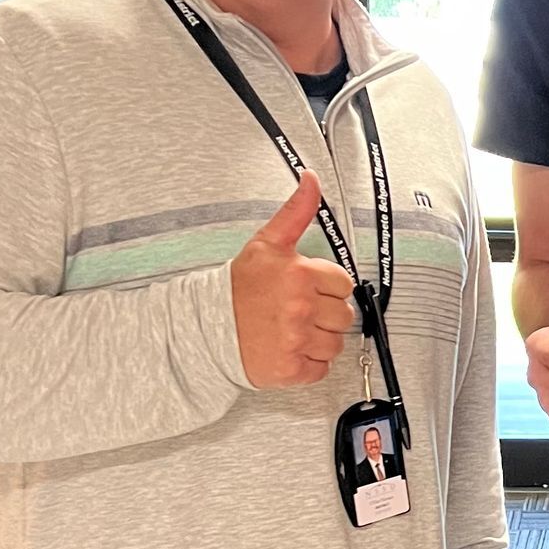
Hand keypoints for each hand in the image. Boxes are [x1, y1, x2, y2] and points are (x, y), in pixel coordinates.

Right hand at [230, 172, 357, 387]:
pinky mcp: (290, 369)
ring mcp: (296, 340)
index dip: (326, 287)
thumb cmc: (237, 288)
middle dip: (325, 314)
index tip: (306, 289)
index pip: (343, 284)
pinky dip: (309, 364)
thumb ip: (296, 211)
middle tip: (297, 311)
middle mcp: (300, 307)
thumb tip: (312, 178)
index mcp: (299, 274)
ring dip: (319, 340)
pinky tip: (289, 349)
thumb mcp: (267, 243)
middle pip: (344, 315)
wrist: (204, 329)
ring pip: (336, 344)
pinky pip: (321, 369)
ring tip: (292, 330)